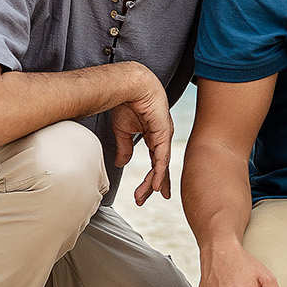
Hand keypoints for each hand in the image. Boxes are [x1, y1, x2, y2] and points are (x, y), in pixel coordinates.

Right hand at [107, 65, 174, 203]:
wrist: (129, 85)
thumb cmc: (127, 103)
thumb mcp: (123, 130)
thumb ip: (124, 148)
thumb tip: (121, 163)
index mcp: (153, 136)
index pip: (155, 162)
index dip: (153, 178)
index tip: (148, 193)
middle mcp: (161, 138)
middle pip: (160, 167)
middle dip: (154, 185)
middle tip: (145, 200)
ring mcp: (164, 136)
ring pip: (161, 165)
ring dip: (155, 182)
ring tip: (148, 196)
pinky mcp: (164, 133)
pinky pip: (162, 156)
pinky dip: (160, 171)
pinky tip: (156, 183)